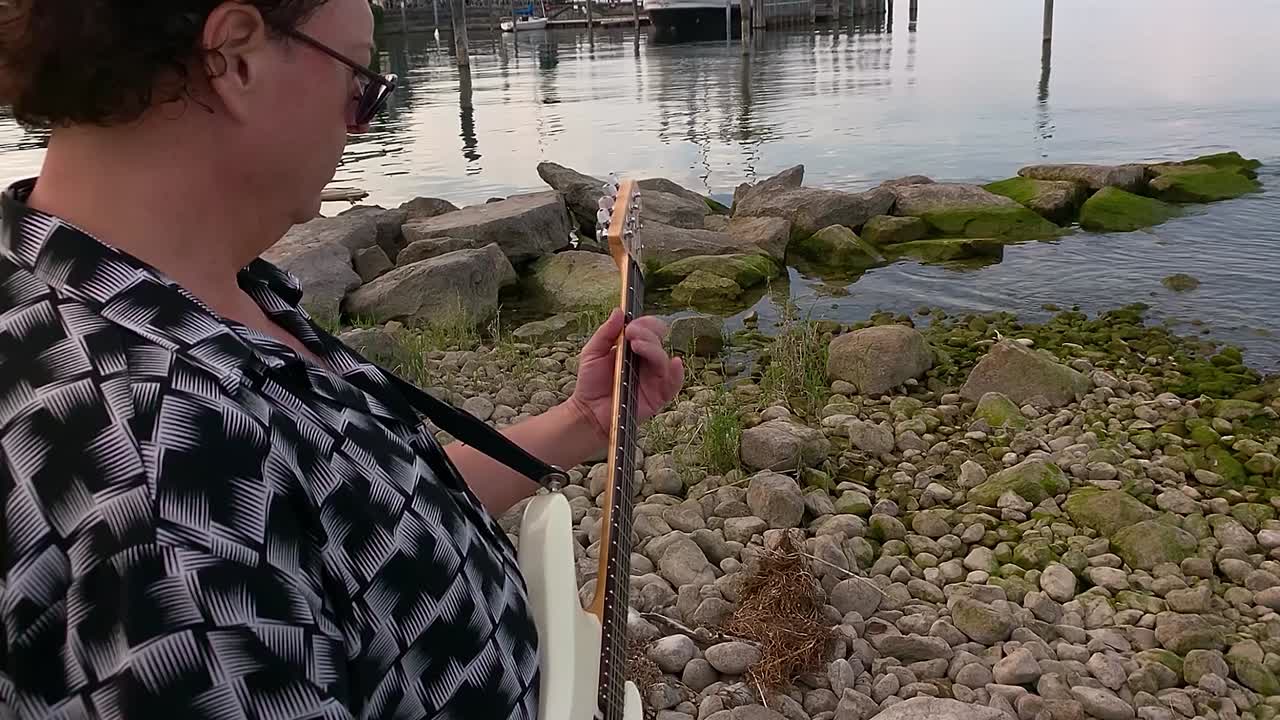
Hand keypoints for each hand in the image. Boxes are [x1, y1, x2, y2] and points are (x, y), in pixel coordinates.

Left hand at [568, 308, 685, 444]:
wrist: (588, 412)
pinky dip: (678, 373)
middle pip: (658, 341)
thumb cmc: (590, 383)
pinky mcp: (658, 396)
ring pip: (663, 358)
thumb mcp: (592, 352)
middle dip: (646, 334)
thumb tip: (619, 312)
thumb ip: (605, 333)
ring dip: (653, 349)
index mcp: (633, 349)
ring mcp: (653, 378)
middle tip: (631, 335)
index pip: (648, 330)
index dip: (644, 324)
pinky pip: (674, 383)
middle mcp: (646, 361)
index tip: (631, 325)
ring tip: (637, 345)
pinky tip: (674, 363)